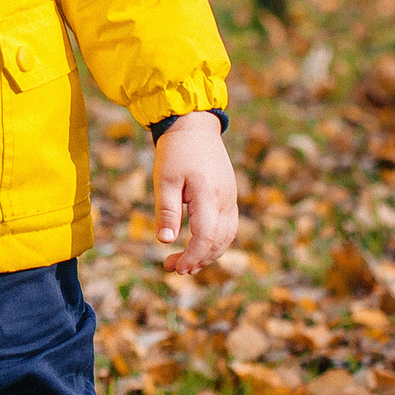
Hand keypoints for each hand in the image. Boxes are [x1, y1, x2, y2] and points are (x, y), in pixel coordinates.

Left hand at [152, 112, 238, 274]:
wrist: (194, 125)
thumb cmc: (175, 151)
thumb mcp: (164, 179)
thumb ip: (167, 211)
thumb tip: (165, 241)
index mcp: (208, 194)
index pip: (206, 237)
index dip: (192, 256)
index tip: (175, 268)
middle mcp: (225, 199)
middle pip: (218, 242)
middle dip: (197, 260)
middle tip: (172, 268)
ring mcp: (231, 198)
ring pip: (226, 237)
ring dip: (207, 254)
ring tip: (184, 263)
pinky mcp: (229, 196)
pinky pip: (228, 227)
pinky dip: (215, 242)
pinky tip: (197, 247)